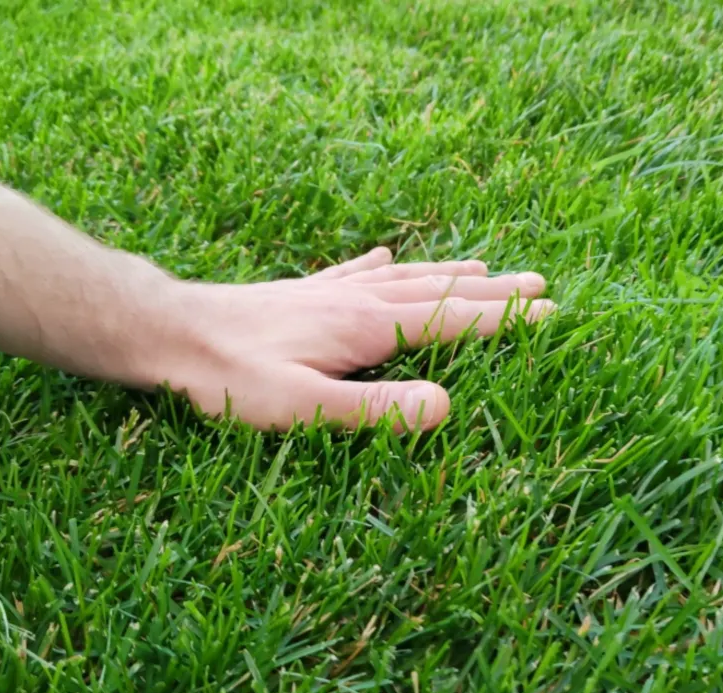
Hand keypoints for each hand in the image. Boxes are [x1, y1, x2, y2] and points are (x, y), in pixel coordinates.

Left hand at [134, 247, 553, 431]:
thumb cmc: (232, 377)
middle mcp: (357, 300)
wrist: (170, 332)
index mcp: (368, 327)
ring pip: (406, 277)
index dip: (506, 320)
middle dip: (494, 291)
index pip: (454, 321)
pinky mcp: (302, 294)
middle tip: (541, 281)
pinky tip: (383, 254)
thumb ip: (376, 408)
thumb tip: (446, 405)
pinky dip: (381, 264)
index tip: (552, 314)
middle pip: (440, 290)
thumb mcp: (305, 405)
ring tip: (485, 268)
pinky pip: (354, 273)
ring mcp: (329, 293)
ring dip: (450, 273)